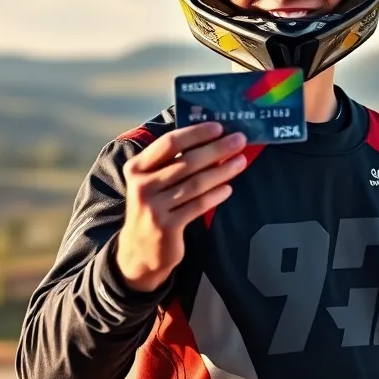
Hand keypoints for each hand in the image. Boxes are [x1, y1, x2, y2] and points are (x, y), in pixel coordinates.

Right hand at [115, 122, 247, 291]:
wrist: (139, 251)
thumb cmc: (154, 208)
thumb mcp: (152, 183)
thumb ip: (171, 164)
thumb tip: (209, 140)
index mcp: (137, 168)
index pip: (169, 144)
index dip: (196, 133)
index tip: (218, 127)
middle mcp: (142, 185)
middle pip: (186, 162)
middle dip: (216, 149)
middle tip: (239, 140)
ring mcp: (153, 207)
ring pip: (195, 184)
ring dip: (221, 171)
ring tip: (240, 161)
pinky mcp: (166, 226)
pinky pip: (197, 206)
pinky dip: (215, 195)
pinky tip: (229, 188)